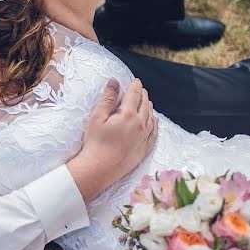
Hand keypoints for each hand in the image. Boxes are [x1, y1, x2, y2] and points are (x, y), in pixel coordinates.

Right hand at [67, 78, 157, 202]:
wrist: (99, 169)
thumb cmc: (95, 143)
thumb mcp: (97, 117)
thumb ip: (107, 98)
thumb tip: (115, 81)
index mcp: (128, 115)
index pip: (135, 94)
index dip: (135, 85)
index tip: (135, 81)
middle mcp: (140, 124)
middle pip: (145, 104)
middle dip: (142, 95)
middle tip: (139, 90)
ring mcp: (144, 137)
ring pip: (151, 117)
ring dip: (149, 107)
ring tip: (146, 102)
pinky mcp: (144, 149)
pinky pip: (154, 133)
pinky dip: (155, 124)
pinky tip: (154, 120)